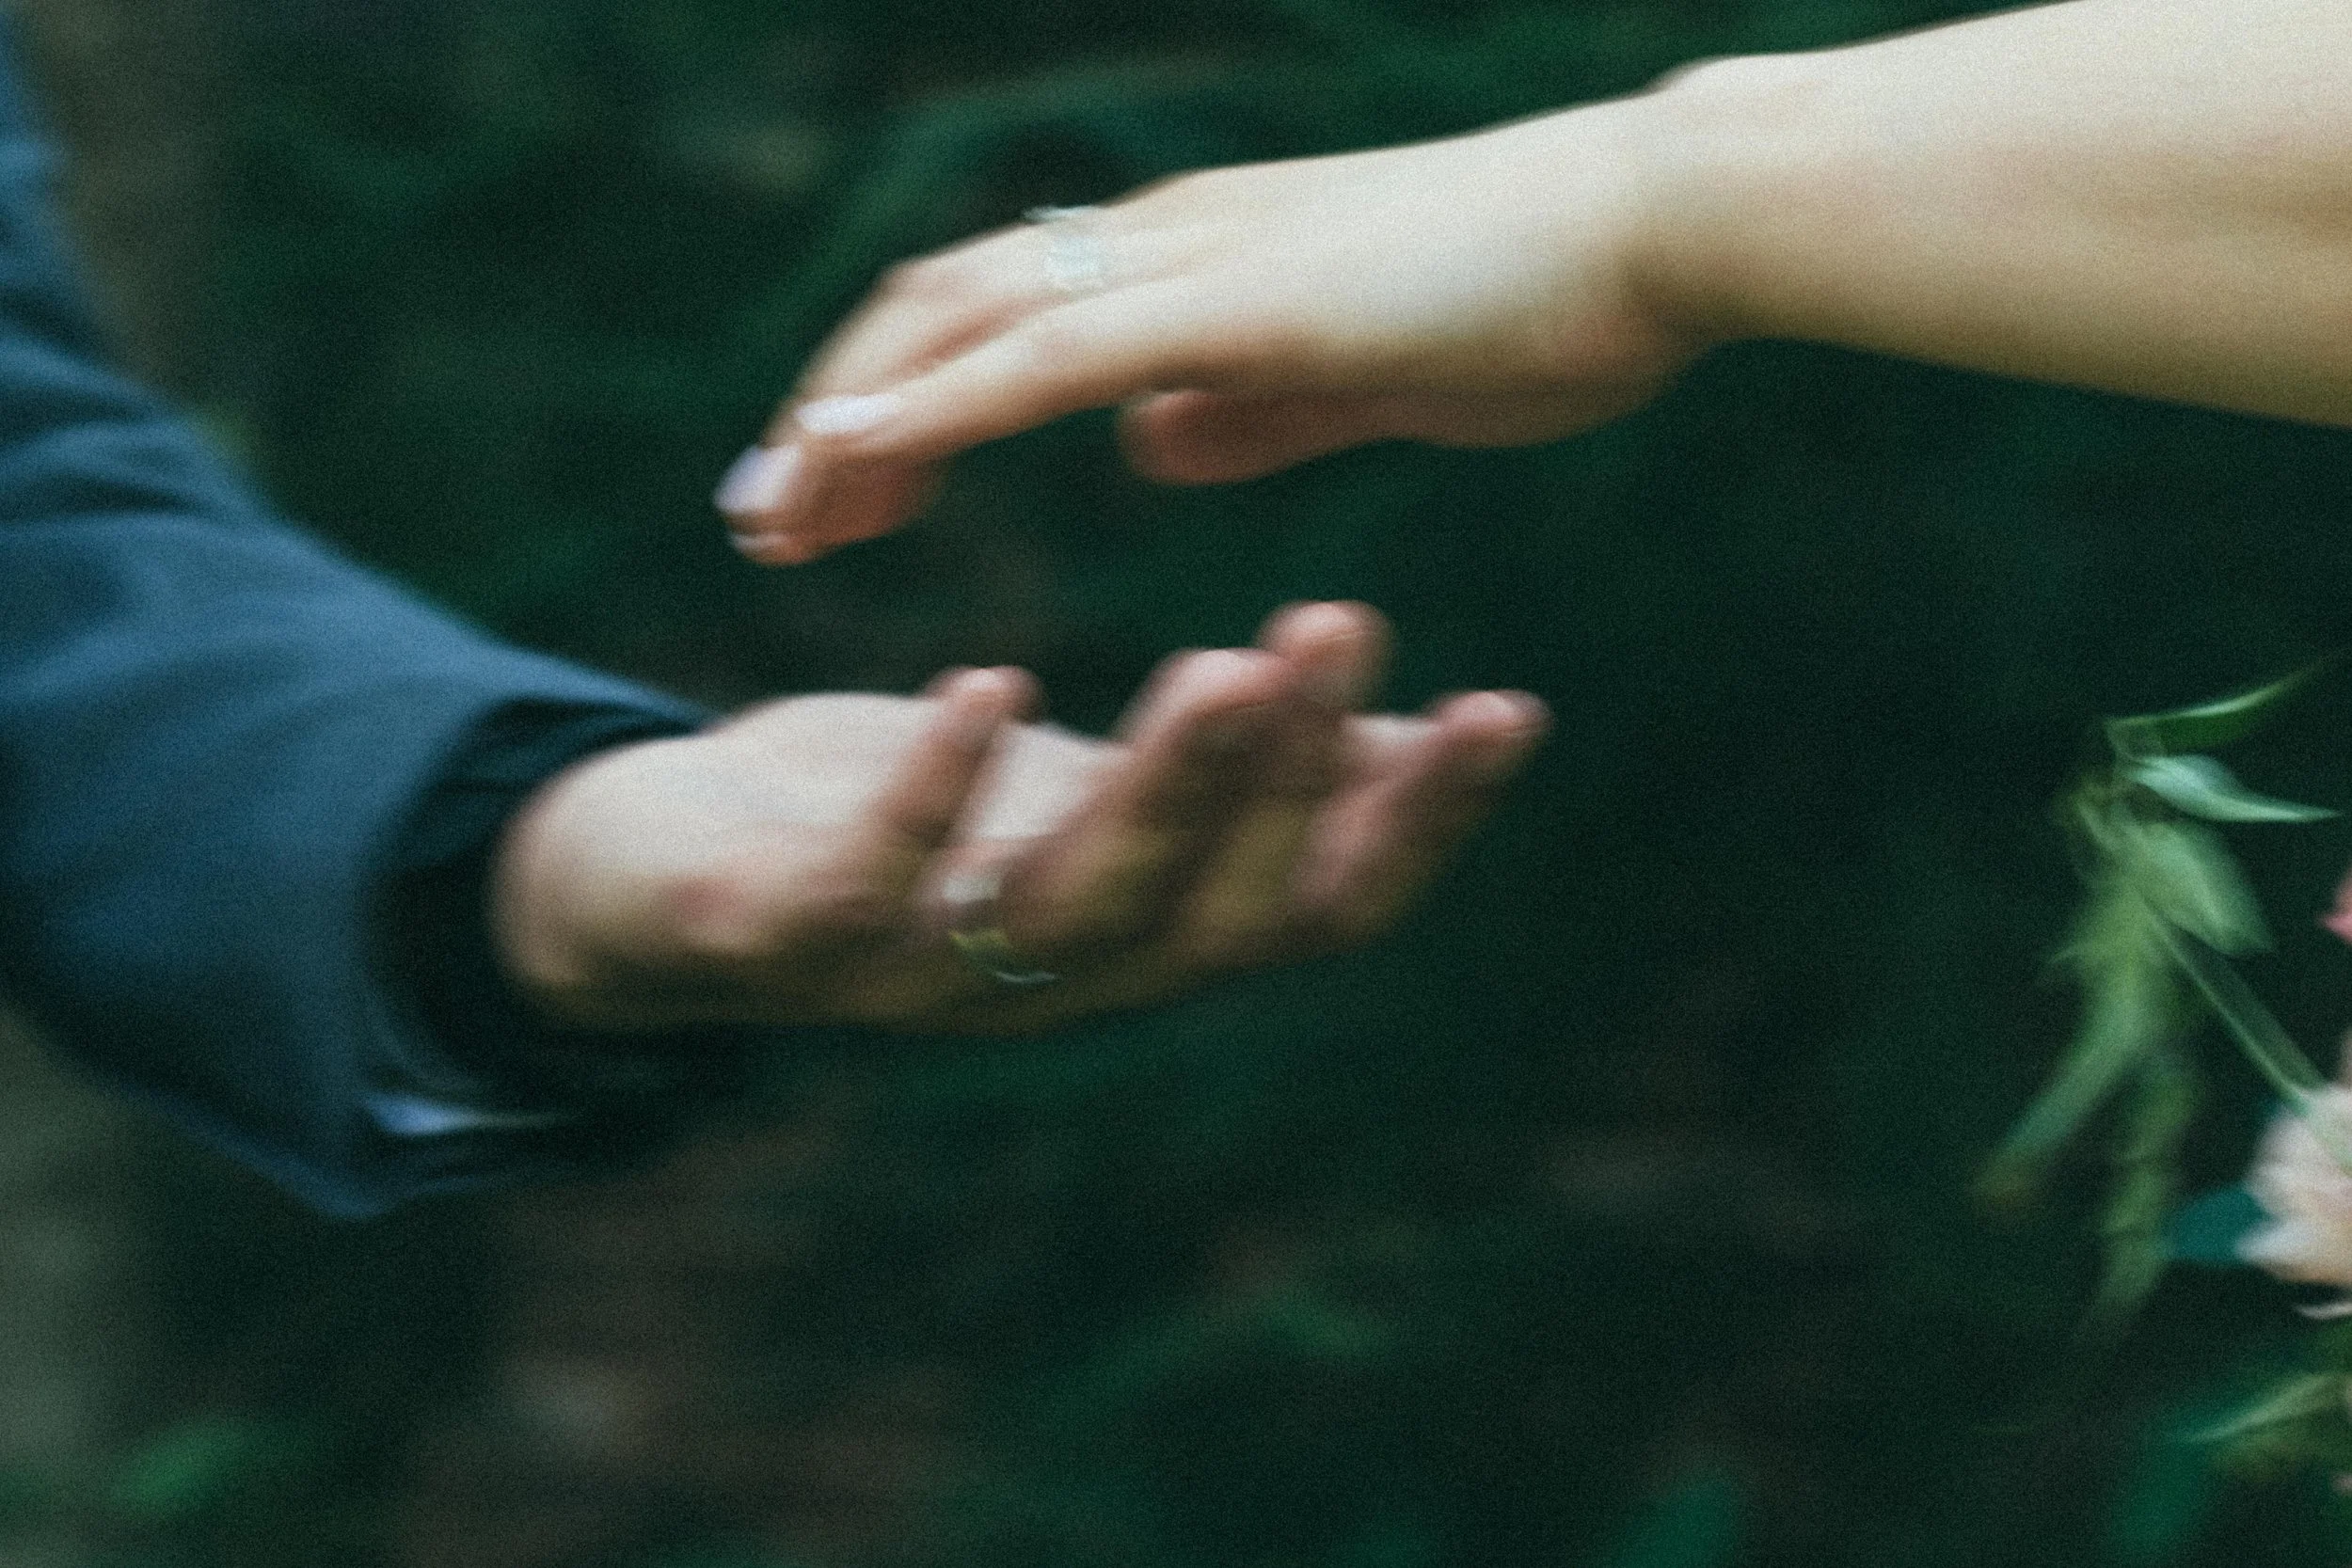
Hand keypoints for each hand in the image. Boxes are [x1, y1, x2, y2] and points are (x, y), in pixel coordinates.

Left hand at [490, 603, 1545, 1033]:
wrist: (669, 877)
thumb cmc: (925, 824)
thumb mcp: (1097, 793)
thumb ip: (1246, 783)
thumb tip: (1424, 738)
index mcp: (1149, 936)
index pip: (1318, 909)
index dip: (1416, 829)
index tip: (1506, 707)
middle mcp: (1060, 981)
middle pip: (1212, 911)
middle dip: (1288, 782)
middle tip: (1340, 629)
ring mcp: (929, 978)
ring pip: (1072, 906)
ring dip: (1160, 790)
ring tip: (1229, 662)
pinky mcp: (789, 941)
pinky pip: (868, 889)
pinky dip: (933, 798)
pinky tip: (992, 685)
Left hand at [715, 97, 1707, 562]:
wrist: (1657, 228)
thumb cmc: (1536, 296)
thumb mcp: (1356, 371)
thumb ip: (1248, 407)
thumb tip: (1149, 442)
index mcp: (1193, 262)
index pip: (998, 317)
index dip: (900, 397)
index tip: (837, 483)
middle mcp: (1165, 245)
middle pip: (941, 310)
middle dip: (835, 412)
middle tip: (761, 518)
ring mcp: (1194, 264)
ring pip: (964, 327)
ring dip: (852, 419)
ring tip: (772, 519)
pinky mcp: (1238, 307)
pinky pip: (1047, 357)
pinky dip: (937, 407)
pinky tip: (852, 456)